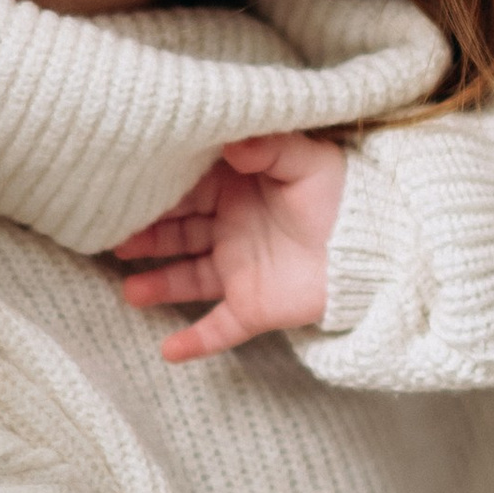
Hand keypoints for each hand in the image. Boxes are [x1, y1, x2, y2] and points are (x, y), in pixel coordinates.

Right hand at [112, 132, 347, 360]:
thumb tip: (231, 141)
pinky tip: (168, 351)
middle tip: (111, 237)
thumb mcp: (307, 160)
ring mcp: (240, 270)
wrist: (382, 244)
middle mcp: (231, 229)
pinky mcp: (254, 306)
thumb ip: (268, 148)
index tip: (124, 191)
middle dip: (144, 236)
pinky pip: (219, 329)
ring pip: (187, 278)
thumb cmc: (345, 193)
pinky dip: (195, 343)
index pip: (188, 189)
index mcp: (237, 189)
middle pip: (177, 232)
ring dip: (158, 285)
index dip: (158, 192)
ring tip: (130, 290)